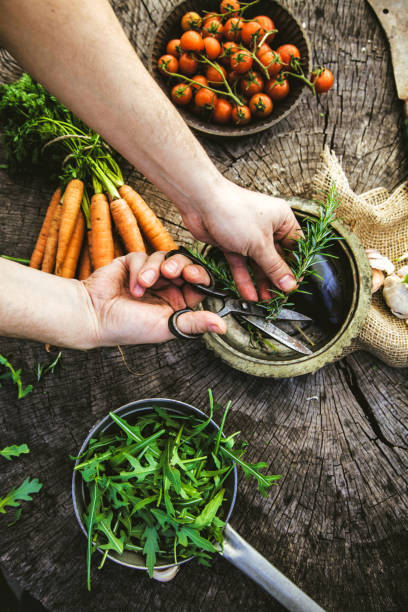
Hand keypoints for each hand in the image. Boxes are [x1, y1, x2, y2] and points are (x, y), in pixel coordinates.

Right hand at [82, 251, 226, 346]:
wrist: (95, 317)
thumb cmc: (128, 327)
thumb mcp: (168, 326)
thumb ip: (195, 322)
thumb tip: (222, 326)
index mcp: (177, 303)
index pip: (198, 283)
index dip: (200, 276)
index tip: (195, 276)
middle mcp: (166, 287)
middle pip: (185, 265)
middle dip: (181, 266)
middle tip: (173, 272)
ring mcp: (150, 274)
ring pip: (165, 257)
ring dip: (156, 269)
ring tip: (145, 284)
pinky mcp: (132, 264)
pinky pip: (145, 256)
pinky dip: (140, 270)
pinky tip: (133, 286)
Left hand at [181, 178, 301, 300]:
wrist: (201, 203)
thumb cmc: (233, 211)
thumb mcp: (260, 244)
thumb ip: (275, 267)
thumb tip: (289, 283)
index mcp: (282, 219)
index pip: (296, 247)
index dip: (296, 266)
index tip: (294, 285)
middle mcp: (267, 226)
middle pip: (277, 258)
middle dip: (276, 278)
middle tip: (278, 296)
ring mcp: (249, 235)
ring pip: (258, 263)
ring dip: (261, 282)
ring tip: (264, 299)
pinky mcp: (232, 243)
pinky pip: (242, 264)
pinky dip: (244, 278)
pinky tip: (248, 293)